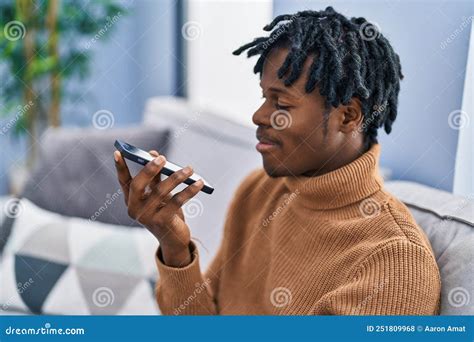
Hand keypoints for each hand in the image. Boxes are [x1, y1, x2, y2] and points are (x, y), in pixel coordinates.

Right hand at [114, 150, 203, 266]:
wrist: (173, 239)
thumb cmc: (165, 212)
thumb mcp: (159, 194)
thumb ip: (156, 177)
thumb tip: (154, 154)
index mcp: (131, 199)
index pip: (123, 181)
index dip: (120, 166)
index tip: (118, 151)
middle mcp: (134, 208)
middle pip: (138, 185)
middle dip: (149, 170)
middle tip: (162, 157)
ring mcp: (146, 217)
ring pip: (161, 192)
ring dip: (177, 177)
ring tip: (189, 168)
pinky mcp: (161, 222)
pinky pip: (177, 201)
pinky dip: (189, 190)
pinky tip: (199, 183)